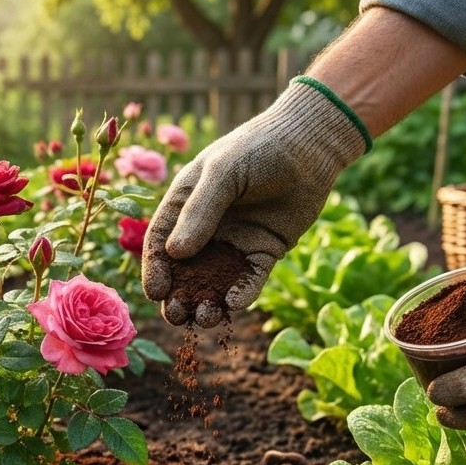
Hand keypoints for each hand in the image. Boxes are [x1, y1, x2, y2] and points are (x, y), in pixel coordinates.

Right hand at [142, 78, 368, 326]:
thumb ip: (199, 212)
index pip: (161, 243)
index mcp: (184, 205)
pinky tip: (235, 304)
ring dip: (207, 301)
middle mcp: (205, 228)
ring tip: (205, 318)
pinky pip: (249, 278)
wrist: (309, 146)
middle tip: (177, 315)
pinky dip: (241, 293)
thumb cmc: (258, 148)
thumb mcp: (222, 174)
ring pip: (214, 281)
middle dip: (179, 295)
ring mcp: (235, 242)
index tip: (157, 293)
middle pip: (185, 270)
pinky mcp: (264, 251)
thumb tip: (177, 254)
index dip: (156, 269)